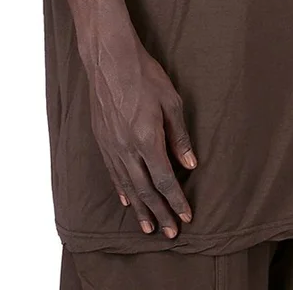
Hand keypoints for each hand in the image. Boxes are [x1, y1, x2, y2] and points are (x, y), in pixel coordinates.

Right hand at [86, 36, 197, 237]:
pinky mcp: (102, 139)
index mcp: (147, 139)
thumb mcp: (171, 101)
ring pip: (127, 186)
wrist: (109, 59)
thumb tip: (190, 163)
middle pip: (145, 190)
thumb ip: (180, 135)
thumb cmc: (144, 75)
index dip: (176, 201)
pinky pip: (113, 172)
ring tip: (149, 227)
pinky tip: (127, 200)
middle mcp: (127, 148)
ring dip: (139, 208)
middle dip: (160, 213)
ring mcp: (112, 145)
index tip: (186, 217)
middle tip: (171, 233)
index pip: (165, 180)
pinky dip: (121, 189)